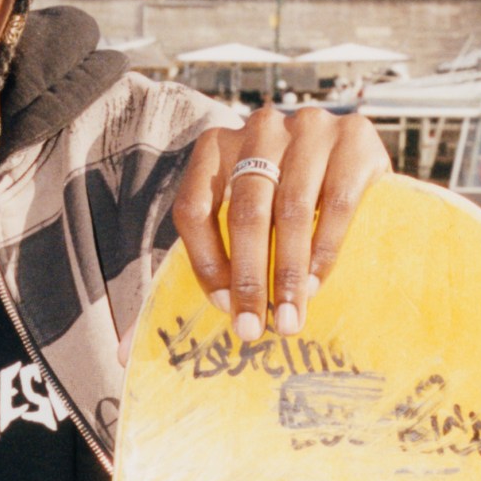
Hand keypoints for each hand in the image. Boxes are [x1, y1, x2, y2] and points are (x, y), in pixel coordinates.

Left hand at [166, 103, 390, 348]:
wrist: (350, 158)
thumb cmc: (277, 206)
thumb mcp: (233, 226)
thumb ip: (187, 278)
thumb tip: (123, 354)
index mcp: (213, 147)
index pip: (194, 210)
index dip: (205, 265)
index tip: (224, 308)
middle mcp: (259, 128)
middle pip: (244, 213)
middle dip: (249, 279)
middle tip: (255, 329)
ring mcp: (310, 127)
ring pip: (291, 211)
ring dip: (288, 274)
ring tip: (291, 318)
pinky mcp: (356, 138)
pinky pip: (336, 205)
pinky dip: (325, 251)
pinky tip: (316, 285)